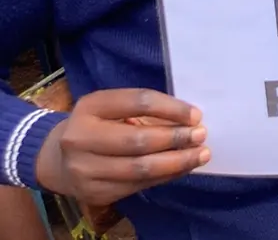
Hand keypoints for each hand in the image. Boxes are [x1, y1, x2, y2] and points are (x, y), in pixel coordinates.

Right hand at [36, 89, 209, 205]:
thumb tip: (189, 118)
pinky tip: (182, 168)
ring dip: (177, 162)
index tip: (196, 114)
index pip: (137, 102)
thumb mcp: (111, 107)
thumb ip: (143, 110)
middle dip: (175, 138)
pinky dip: (165, 176)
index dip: (170, 108)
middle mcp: (82, 138)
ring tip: (200, 154)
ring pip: (140, 169)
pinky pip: (138, 185)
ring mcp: (86, 170)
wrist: (57, 158)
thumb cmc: (96, 124)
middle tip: (201, 134)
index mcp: (90, 106)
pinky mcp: (95, 193)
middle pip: (138, 140)